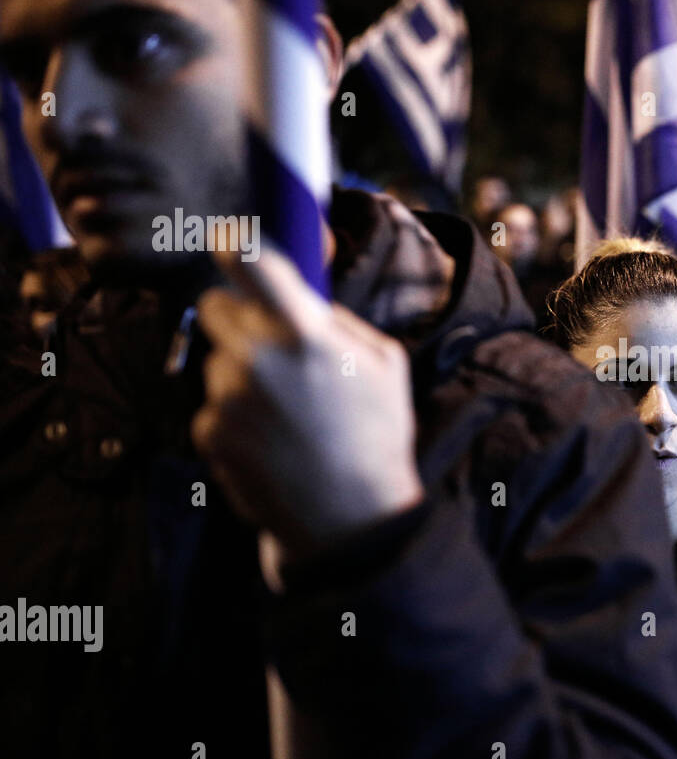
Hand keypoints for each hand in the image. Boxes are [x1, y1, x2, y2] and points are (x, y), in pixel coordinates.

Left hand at [192, 248, 424, 562]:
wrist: (351, 520)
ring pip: (217, 360)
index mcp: (305, 334)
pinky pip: (213, 404)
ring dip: (241, 375)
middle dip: (238, 317)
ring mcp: (227, 398)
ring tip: (288, 415)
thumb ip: (337, 321)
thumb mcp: (386, 364)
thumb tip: (302, 295)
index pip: (248, 261)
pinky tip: (273, 442)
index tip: (228, 237)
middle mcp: (257, 359)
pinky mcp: (209, 433)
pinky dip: (236, 417)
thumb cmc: (376, 437)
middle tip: (271, 345)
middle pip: (215, 305)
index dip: (233, 241)